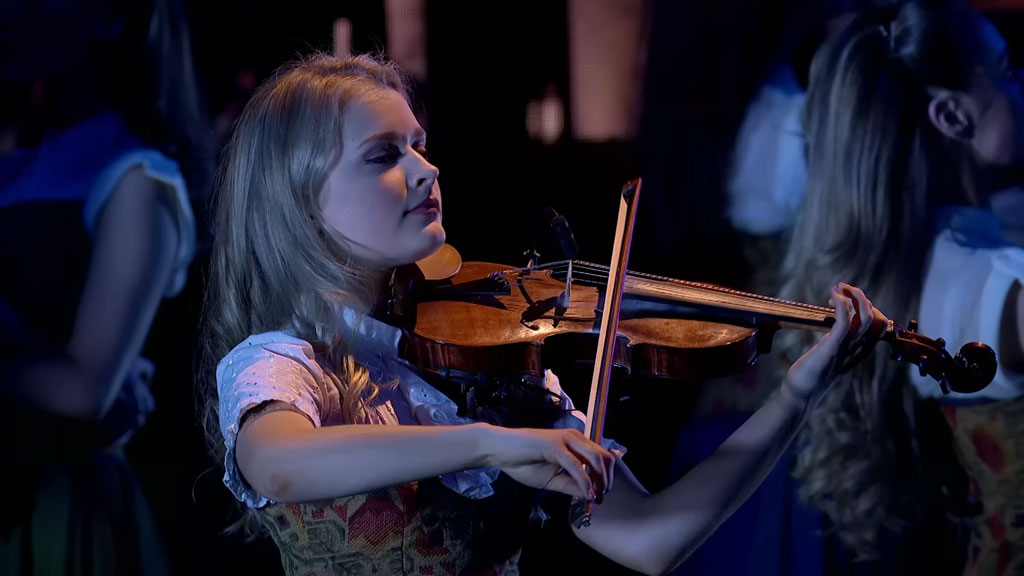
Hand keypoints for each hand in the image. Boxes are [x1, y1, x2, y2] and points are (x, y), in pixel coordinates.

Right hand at [483, 427, 614, 499]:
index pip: (602, 457)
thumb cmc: (523, 462)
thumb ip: (571, 485)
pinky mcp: (555, 446)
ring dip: (599, 481)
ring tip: (595, 497)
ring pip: (595, 459)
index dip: (606, 477)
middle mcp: (575, 437)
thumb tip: (589, 496)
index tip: (601, 496)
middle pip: (604, 457)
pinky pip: (576, 465)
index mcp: (575, 443)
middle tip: (600, 498)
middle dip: (607, 480)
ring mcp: (566, 439)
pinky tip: (586, 494)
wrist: (499, 450)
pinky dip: (584, 481)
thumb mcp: (552, 479)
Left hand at [784, 282, 887, 409]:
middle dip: (861, 297)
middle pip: (873, 318)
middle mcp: (855, 348)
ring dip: (854, 296)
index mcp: (856, 350)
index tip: (847, 297)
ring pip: (864, 317)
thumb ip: (835, 346)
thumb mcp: (828, 357)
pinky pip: (845, 322)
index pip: (875, 326)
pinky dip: (842, 304)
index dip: (867, 307)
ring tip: (839, 287)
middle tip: (843, 286)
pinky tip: (833, 296)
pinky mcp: (831, 347)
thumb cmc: (810, 376)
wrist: (800, 395)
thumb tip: (833, 334)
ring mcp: (845, 348)